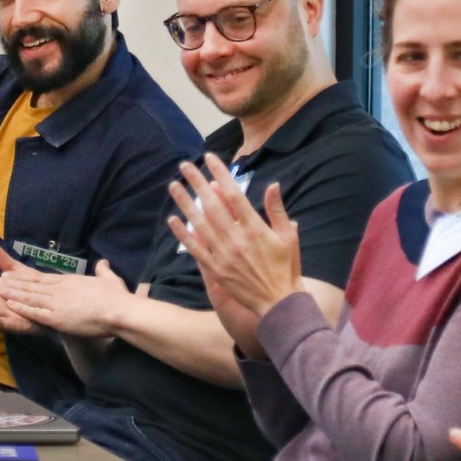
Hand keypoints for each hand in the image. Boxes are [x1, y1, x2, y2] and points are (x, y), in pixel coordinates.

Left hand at [0, 240, 133, 338]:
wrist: (119, 310)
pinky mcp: (57, 317)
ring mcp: (56, 303)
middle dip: (9, 283)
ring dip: (9, 293)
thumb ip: (104, 270)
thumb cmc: (117, 297)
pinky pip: (34, 312)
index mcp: (68, 282)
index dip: (22, 279)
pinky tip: (8, 305)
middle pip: (29, 286)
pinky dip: (20, 308)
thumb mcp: (110, 279)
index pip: (40, 279)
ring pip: (27, 297)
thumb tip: (104, 262)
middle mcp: (59, 290)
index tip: (9, 275)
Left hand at [163, 157, 301, 318]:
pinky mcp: (216, 270)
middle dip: (197, 183)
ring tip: (174, 186)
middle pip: (213, 205)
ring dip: (185, 203)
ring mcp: (223, 255)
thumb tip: (273, 184)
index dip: (220, 174)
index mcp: (255, 228)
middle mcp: (236, 239)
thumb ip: (277, 210)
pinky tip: (173, 220)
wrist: (279, 302)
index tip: (210, 159)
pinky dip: (183, 234)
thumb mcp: (288, 236)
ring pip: (199, 224)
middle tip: (185, 165)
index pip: (234, 194)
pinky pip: (196, 249)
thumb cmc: (286, 267)